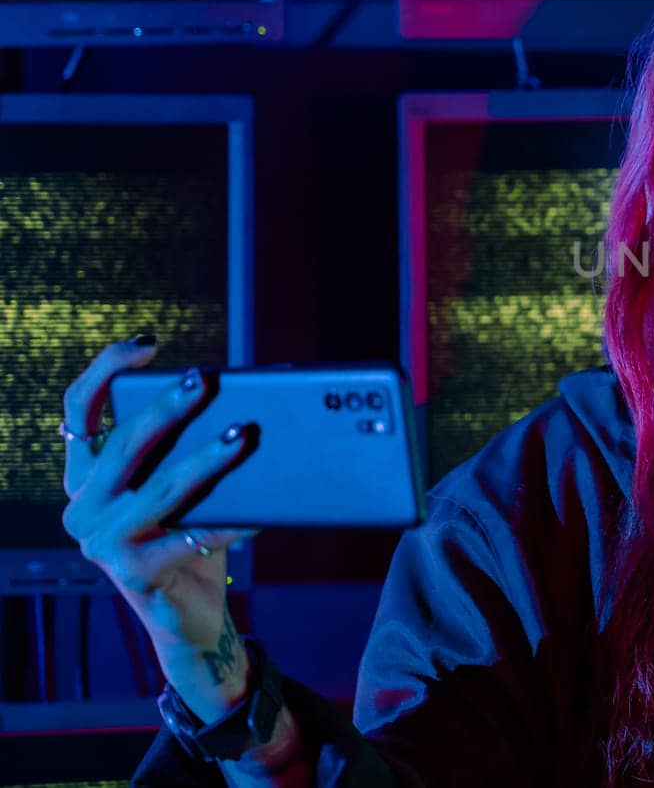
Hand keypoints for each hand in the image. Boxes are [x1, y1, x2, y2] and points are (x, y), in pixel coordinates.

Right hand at [60, 336, 257, 721]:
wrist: (189, 618)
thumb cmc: (189, 540)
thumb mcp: (182, 491)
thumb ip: (189, 449)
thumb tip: (249, 395)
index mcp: (87, 478)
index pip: (78, 412)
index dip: (105, 371)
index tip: (146, 345)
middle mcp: (83, 508)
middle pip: (124, 444)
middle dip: (167, 407)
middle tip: (204, 381)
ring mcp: (103, 544)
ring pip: (163, 487)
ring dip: (208, 459)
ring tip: (243, 435)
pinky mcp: (134, 574)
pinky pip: (193, 536)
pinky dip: (234, 520)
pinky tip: (266, 508)